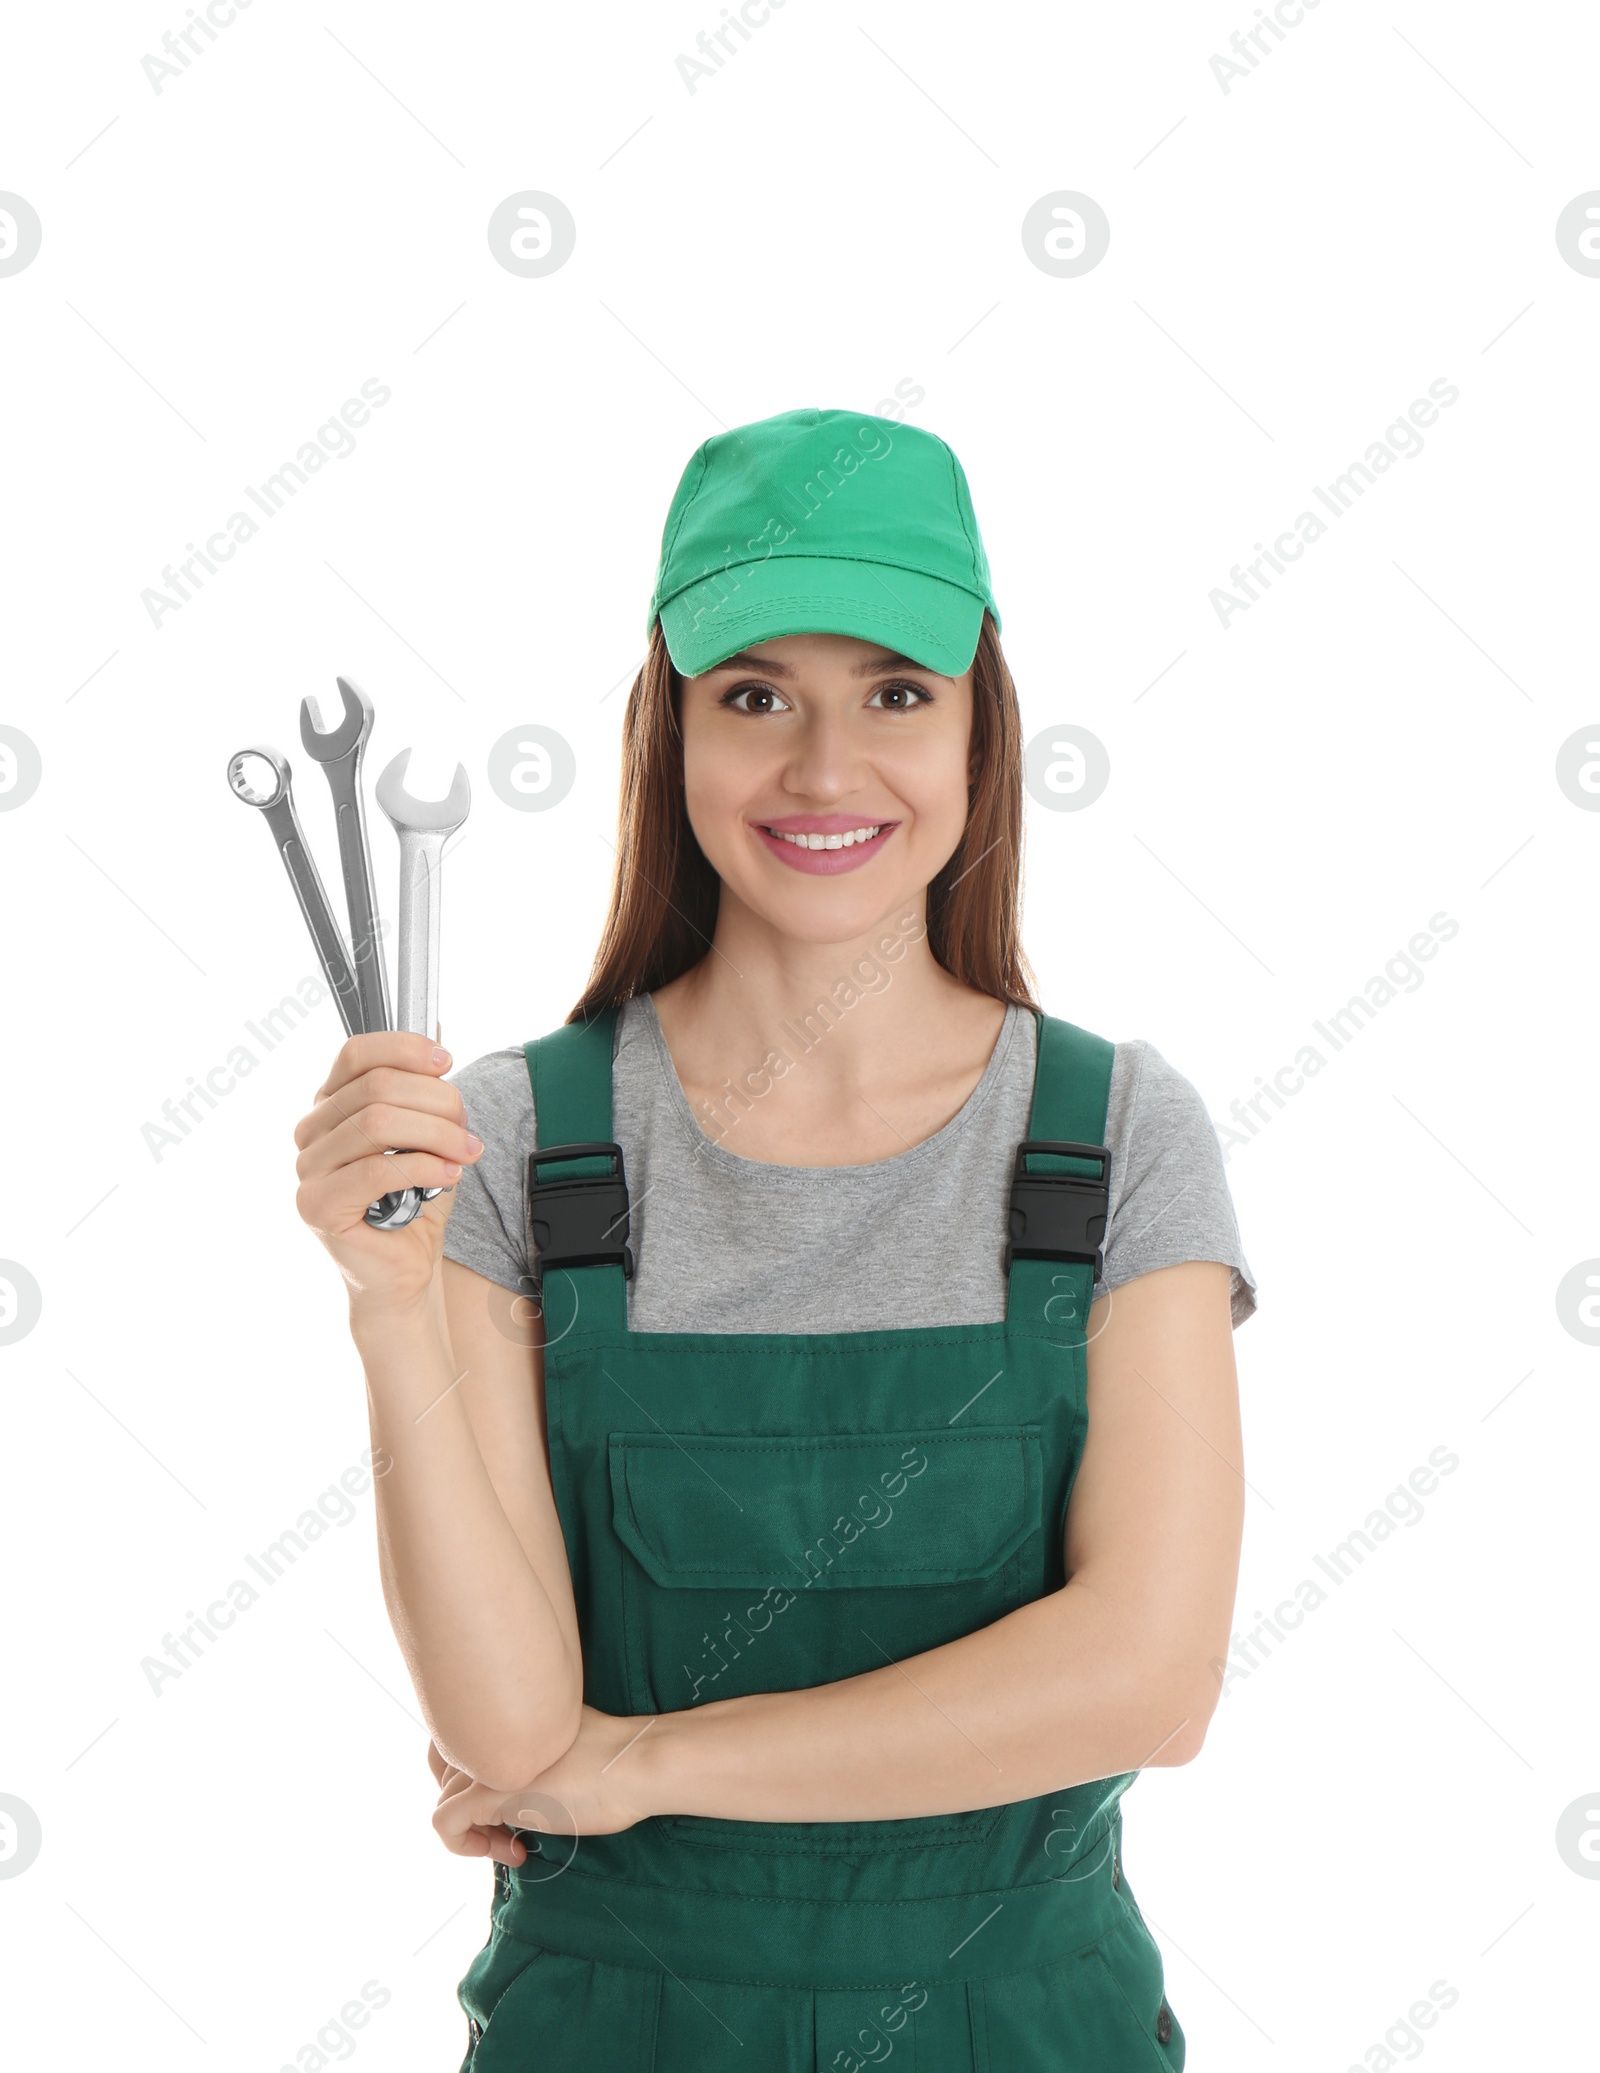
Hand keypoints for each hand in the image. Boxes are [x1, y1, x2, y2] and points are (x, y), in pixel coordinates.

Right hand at [293, 1031, 482, 1310]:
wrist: (404, 1272)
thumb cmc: (414, 1203)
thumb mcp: (425, 1137)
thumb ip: (423, 1095)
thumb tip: (438, 1046)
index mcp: (330, 1105)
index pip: (356, 1053)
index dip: (405, 1049)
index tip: (446, 1062)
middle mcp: (311, 1132)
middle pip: (378, 1086)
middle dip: (437, 1102)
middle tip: (468, 1131)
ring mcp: (308, 1169)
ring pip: (378, 1122)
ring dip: (437, 1134)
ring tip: (465, 1154)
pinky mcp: (317, 1205)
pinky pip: (376, 1169)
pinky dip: (424, 1166)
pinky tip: (449, 1176)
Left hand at [430, 1709, 659, 1863]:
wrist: (636, 1765)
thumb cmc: (614, 1761)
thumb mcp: (561, 1749)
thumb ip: (533, 1752)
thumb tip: (525, 1779)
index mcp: (508, 1713)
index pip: (463, 1742)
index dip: (478, 1779)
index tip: (510, 1806)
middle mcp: (489, 1731)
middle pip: (445, 1770)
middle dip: (470, 1806)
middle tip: (507, 1830)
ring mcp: (486, 1761)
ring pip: (445, 1797)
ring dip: (475, 1831)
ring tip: (514, 1844)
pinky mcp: (488, 1792)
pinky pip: (443, 1823)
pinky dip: (464, 1846)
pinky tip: (512, 1852)